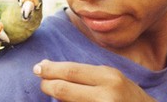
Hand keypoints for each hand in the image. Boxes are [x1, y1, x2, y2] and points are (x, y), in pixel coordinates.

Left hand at [33, 59, 156, 101]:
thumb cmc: (128, 96)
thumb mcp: (112, 79)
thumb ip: (89, 76)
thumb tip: (56, 72)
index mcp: (109, 77)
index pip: (72, 72)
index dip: (51, 69)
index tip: (38, 67)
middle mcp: (106, 95)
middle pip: (65, 89)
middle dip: (47, 84)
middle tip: (41, 82)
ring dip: (57, 99)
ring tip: (53, 91)